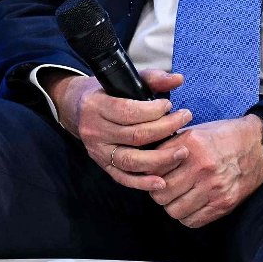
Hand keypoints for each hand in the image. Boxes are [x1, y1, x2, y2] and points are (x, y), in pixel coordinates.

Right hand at [43, 68, 193, 193]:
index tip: (170, 106)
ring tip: (183, 152)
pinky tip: (162, 181)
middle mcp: (94, 130)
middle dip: (165, 129)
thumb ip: (152, 78)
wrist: (78, 109)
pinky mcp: (102, 165)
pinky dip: (143, 183)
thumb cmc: (107, 92)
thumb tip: (178, 79)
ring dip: (160, 159)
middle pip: (135, 136)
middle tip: (185, 121)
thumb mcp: (124, 80)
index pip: (127, 112)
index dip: (153, 111)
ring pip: (131, 160)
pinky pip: (123, 178)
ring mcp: (97, 151)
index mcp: (95, 105)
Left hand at [151, 114, 262, 227]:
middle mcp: (202, 167)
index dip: (149, 173)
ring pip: (174, 210)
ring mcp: (214, 188)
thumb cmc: (224, 136)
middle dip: (158, 192)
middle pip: (161, 193)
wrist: (260, 146)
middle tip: (164, 187)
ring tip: (178, 197)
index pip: (154, 169)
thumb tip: (146, 160)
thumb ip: (170, 146)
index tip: (153, 173)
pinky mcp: (225, 203)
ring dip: (172, 205)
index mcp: (191, 146)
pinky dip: (187, 216)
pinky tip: (191, 205)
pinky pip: (193, 221)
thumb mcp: (194, 131)